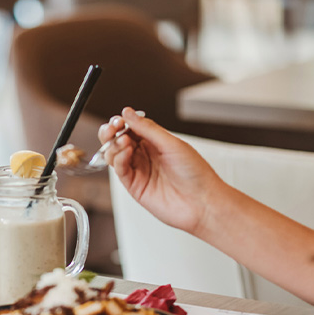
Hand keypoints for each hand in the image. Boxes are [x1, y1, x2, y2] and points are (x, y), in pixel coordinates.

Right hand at [100, 107, 224, 236]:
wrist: (202, 202)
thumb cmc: (196, 173)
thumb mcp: (172, 143)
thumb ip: (147, 128)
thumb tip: (128, 113)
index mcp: (155, 142)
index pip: (130, 128)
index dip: (122, 122)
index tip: (119, 119)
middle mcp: (145, 155)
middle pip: (118, 140)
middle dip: (111, 132)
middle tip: (113, 129)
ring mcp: (139, 171)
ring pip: (114, 154)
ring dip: (114, 145)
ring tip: (123, 141)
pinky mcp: (134, 186)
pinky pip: (119, 170)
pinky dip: (118, 159)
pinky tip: (127, 153)